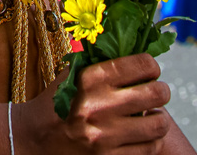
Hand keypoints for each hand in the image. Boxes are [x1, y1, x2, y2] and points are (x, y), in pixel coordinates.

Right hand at [15, 53, 171, 154]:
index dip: (152, 66)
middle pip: (155, 93)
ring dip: (159, 117)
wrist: (35, 138)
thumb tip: (136, 51)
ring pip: (158, 124)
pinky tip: (143, 133)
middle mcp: (99, 106)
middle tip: (157, 91)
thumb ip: (101, 64)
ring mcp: (106, 136)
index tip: (150, 69)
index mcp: (90, 78)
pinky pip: (150, 148)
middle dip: (161, 90)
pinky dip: (152, 140)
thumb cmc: (57, 101)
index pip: (141, 64)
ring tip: (152, 114)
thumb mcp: (73, 75)